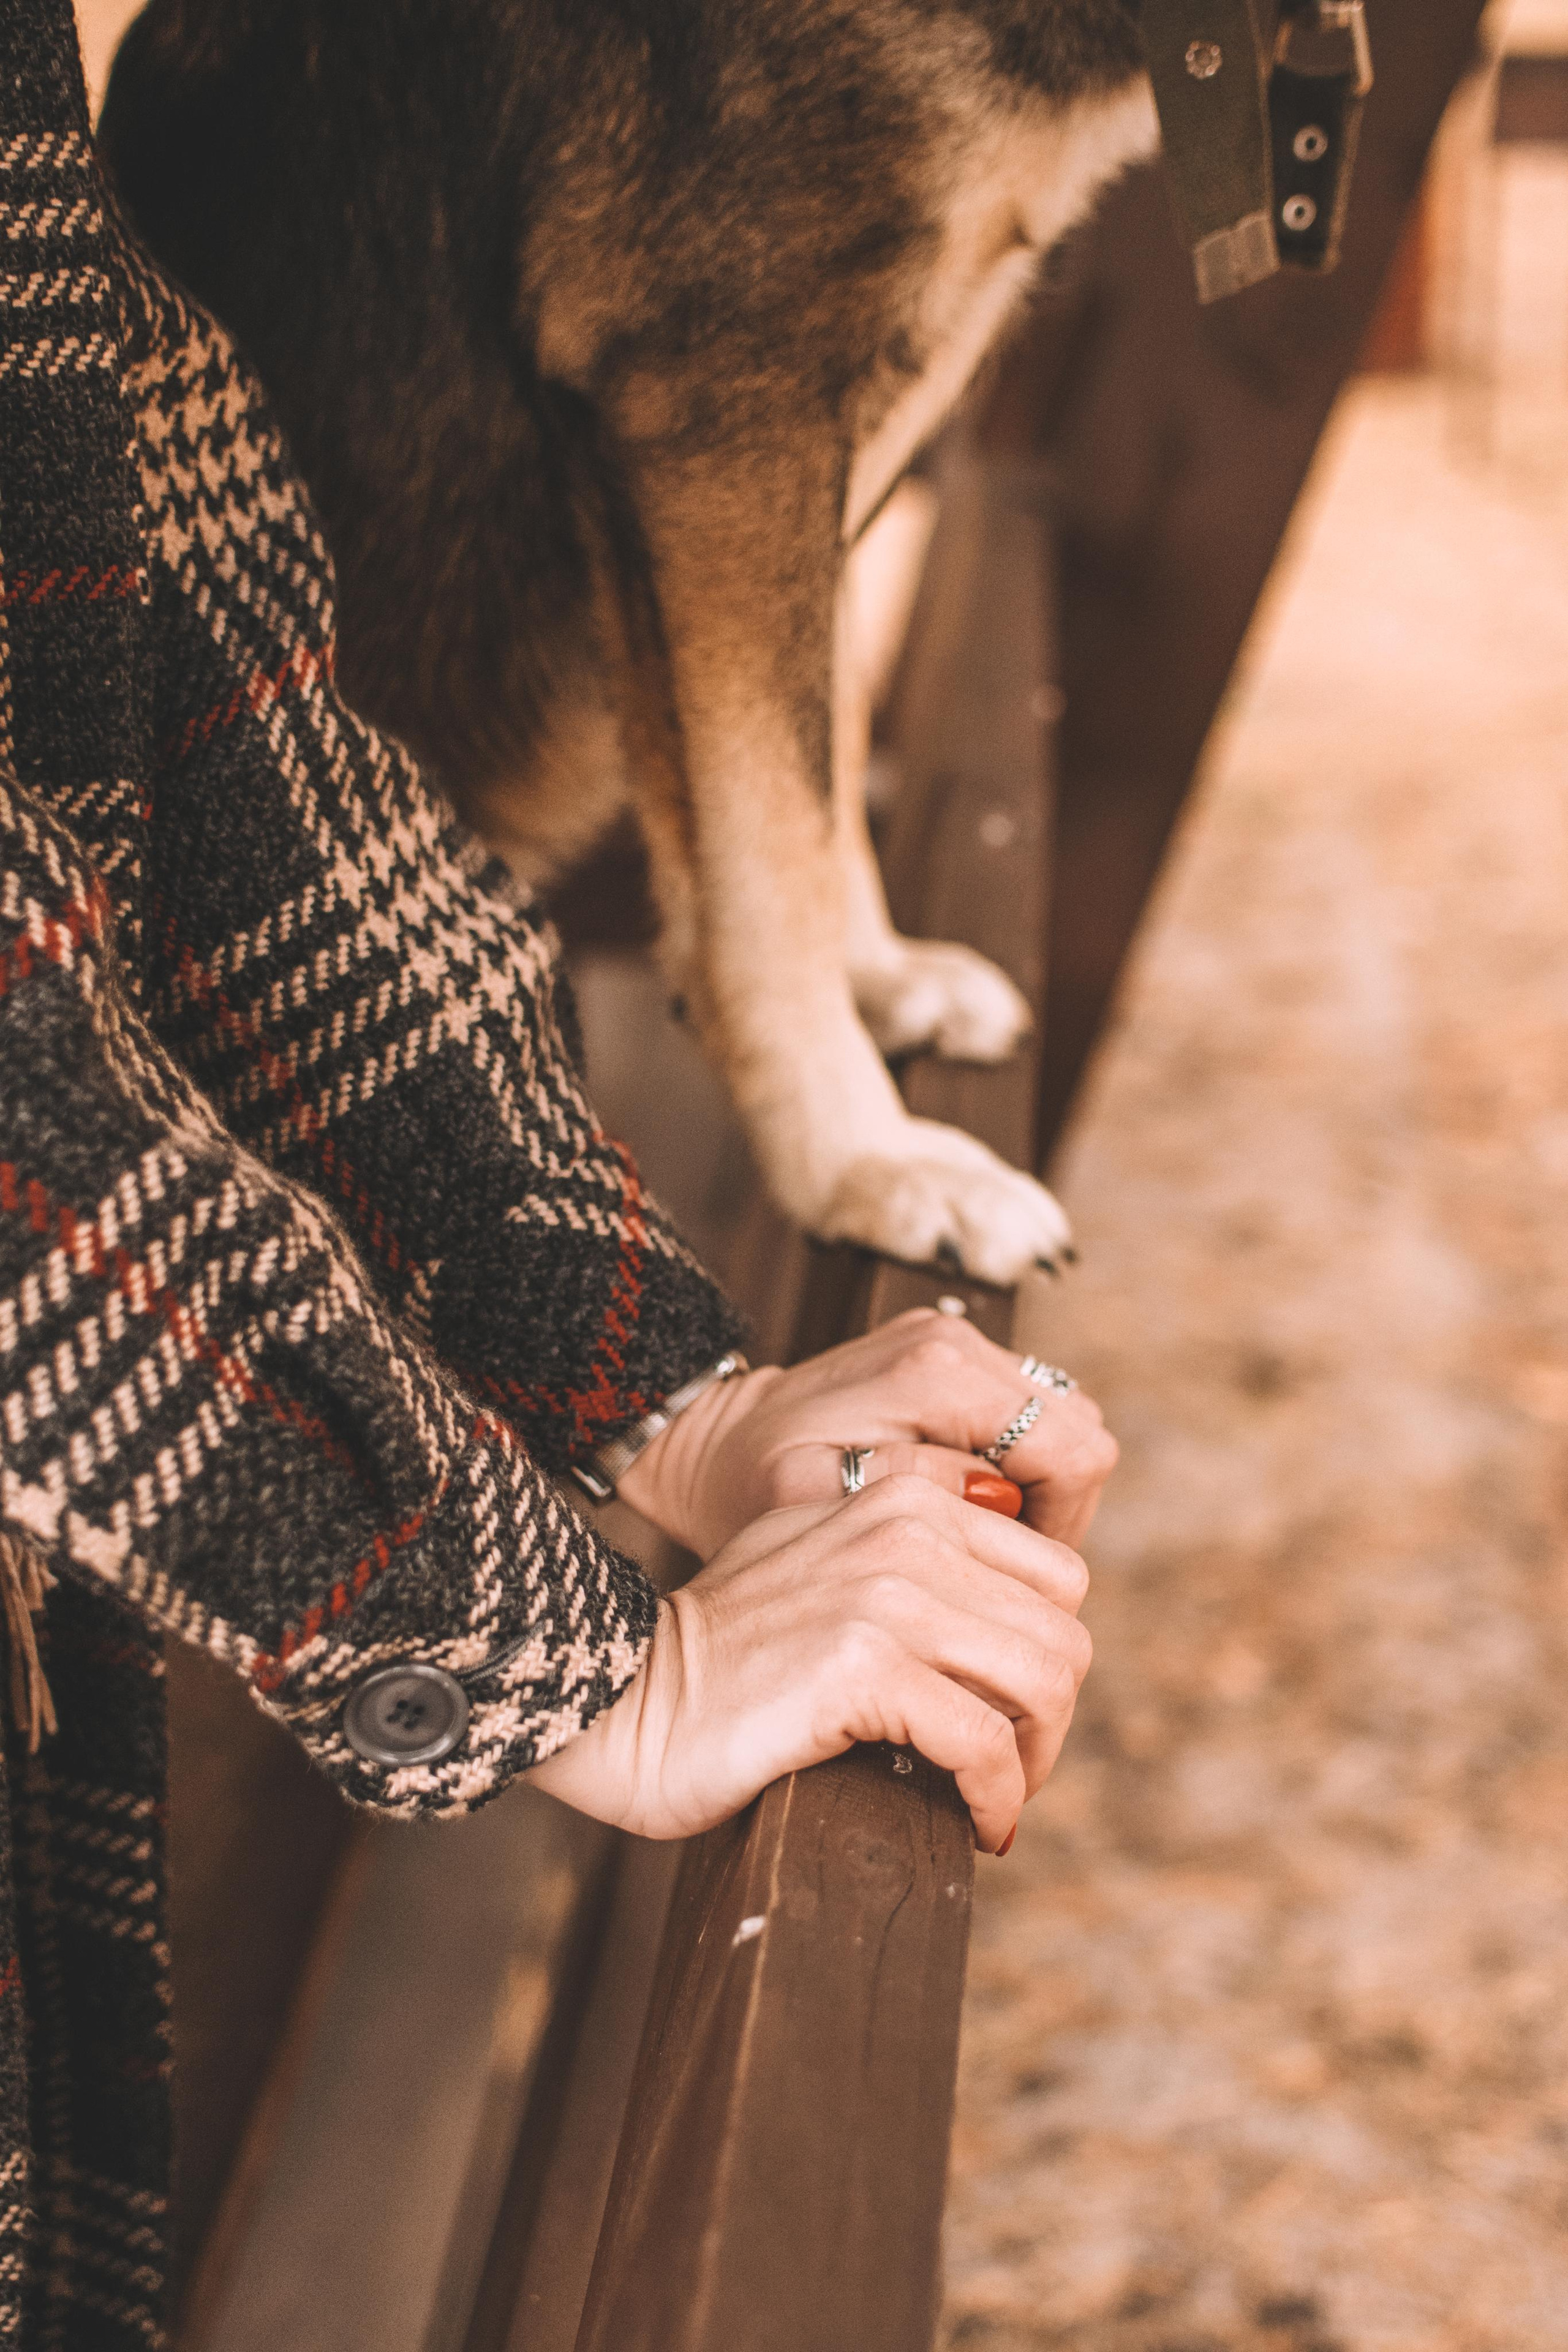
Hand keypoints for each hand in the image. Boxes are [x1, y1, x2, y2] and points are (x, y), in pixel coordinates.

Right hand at [526, 1476, 1090, 1851]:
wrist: (619, 1693)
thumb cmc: (719, 1652)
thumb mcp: (816, 1557)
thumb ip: (902, 1557)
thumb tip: (997, 1613)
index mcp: (903, 1496)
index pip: (1055, 1574)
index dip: (1048, 1655)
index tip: (1013, 1716)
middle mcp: (904, 1528)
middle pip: (1062, 1630)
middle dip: (1050, 1718)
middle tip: (1007, 1773)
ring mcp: (885, 1593)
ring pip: (1043, 1680)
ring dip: (1035, 1760)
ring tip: (992, 1799)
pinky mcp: (862, 1666)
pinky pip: (984, 1742)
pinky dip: (997, 1797)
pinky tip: (976, 1827)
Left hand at [620, 1307, 1116, 1556]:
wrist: (708, 1439)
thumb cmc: (748, 1485)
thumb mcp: (810, 1505)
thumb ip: (907, 1493)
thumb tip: (999, 1496)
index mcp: (936, 1372)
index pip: (1072, 1451)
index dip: (1062, 1527)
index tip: (1008, 1584)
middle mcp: (957, 1341)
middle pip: (1080, 1435)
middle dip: (1055, 1513)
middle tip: (992, 1572)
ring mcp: (955, 1341)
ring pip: (1062, 1425)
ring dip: (1037, 1492)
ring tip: (973, 1545)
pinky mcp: (948, 1356)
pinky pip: (1025, 1418)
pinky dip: (1013, 1469)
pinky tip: (960, 1511)